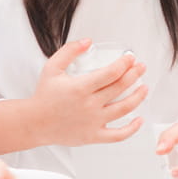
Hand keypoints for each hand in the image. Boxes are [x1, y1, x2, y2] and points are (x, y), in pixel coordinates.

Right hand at [28, 39, 146, 146]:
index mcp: (80, 88)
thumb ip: (69, 51)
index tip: (131, 58)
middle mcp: (89, 105)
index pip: (111, 73)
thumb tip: (88, 41)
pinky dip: (131, 129)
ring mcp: (92, 122)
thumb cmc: (44, 96)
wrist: (33, 124)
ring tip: (144, 88)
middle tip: (141, 68)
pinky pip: (117, 135)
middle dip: (135, 75)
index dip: (125, 64)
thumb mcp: (52, 68)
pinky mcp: (92, 136)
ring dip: (138, 97)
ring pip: (123, 109)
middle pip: (120, 88)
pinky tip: (139, 120)